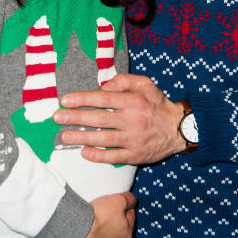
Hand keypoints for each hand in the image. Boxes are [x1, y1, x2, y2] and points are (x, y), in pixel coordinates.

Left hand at [53, 73, 185, 164]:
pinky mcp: (136, 155)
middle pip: (99, 119)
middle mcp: (132, 120)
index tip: (65, 100)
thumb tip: (103, 87)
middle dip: (75, 118)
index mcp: (133, 101)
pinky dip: (99, 156)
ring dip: (82, 137)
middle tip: (57, 118)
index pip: (103, 99)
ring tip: (64, 136)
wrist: (179, 129)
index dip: (82, 99)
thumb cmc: (158, 105)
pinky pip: (114, 157)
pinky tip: (85, 153)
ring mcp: (134, 139)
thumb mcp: (145, 84)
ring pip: (104, 139)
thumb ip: (124, 81)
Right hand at [68, 192, 135, 237]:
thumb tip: (132, 200)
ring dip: (101, 233)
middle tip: (104, 212)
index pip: (130, 216)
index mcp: (126, 235)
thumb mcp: (118, 200)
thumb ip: (129, 199)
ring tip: (92, 223)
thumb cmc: (97, 218)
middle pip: (118, 230)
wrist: (75, 232)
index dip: (125, 207)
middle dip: (113, 221)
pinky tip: (84, 234)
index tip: (118, 203)